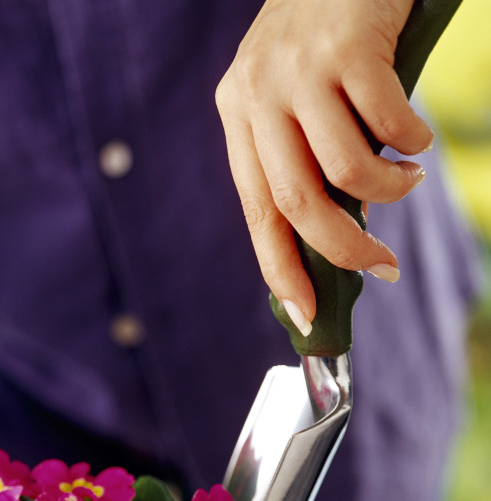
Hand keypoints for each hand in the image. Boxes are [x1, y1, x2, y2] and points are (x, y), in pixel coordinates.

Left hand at [215, 0, 432, 333]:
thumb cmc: (325, 34)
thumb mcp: (290, 92)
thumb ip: (298, 154)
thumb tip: (330, 234)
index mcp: (237, 113)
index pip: (256, 211)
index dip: (281, 269)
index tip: (308, 313)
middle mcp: (258, 94)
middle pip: (296, 202)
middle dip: (343, 250)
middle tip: (383, 267)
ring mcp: (300, 69)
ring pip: (344, 169)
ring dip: (388, 191)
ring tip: (406, 179)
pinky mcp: (348, 45)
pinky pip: (387, 122)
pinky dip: (411, 143)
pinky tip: (415, 138)